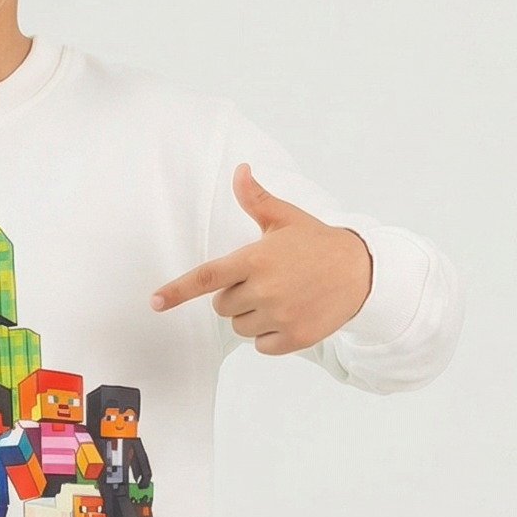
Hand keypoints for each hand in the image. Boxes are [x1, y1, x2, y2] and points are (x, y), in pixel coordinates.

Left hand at [150, 165, 372, 352]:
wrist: (361, 271)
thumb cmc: (317, 243)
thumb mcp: (286, 218)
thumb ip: (256, 200)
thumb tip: (240, 171)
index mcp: (256, 259)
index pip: (208, 277)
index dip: (178, 291)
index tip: (155, 302)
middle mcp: (265, 289)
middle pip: (222, 306)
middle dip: (236, 296)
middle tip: (265, 282)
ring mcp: (280, 315)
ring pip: (240, 327)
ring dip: (252, 316)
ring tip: (280, 298)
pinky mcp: (294, 337)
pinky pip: (260, 345)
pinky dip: (269, 336)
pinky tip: (289, 316)